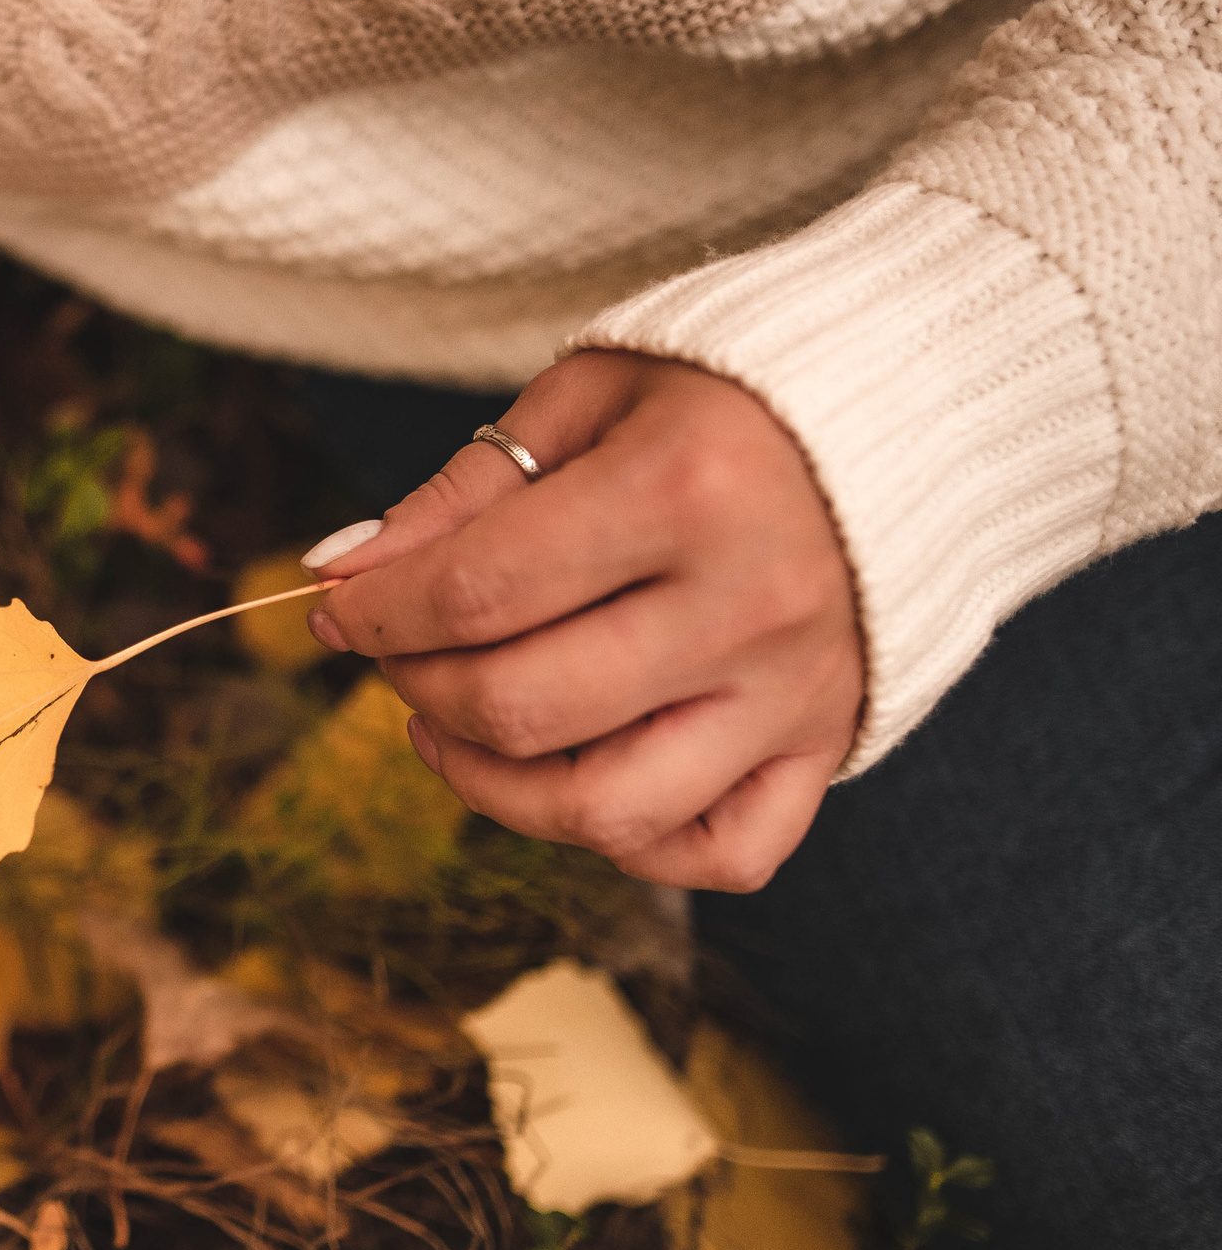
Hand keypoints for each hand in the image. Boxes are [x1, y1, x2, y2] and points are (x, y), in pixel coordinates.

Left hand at [299, 351, 863, 891]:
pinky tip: (574, 778)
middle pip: (524, 709)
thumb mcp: (589, 399)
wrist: (912, 412)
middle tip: (397, 652)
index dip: (377, 613)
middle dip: (418, 689)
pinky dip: (630, 844)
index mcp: (687, 490)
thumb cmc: (726, 395)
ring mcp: (796, 692)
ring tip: (450, 728)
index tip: (336, 607)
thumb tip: (343, 571)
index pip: (478, 592)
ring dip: (491, 788)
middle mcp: (750, 605)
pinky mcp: (826, 746)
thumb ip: (465, 491)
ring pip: (606, 809)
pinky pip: (720, 854)